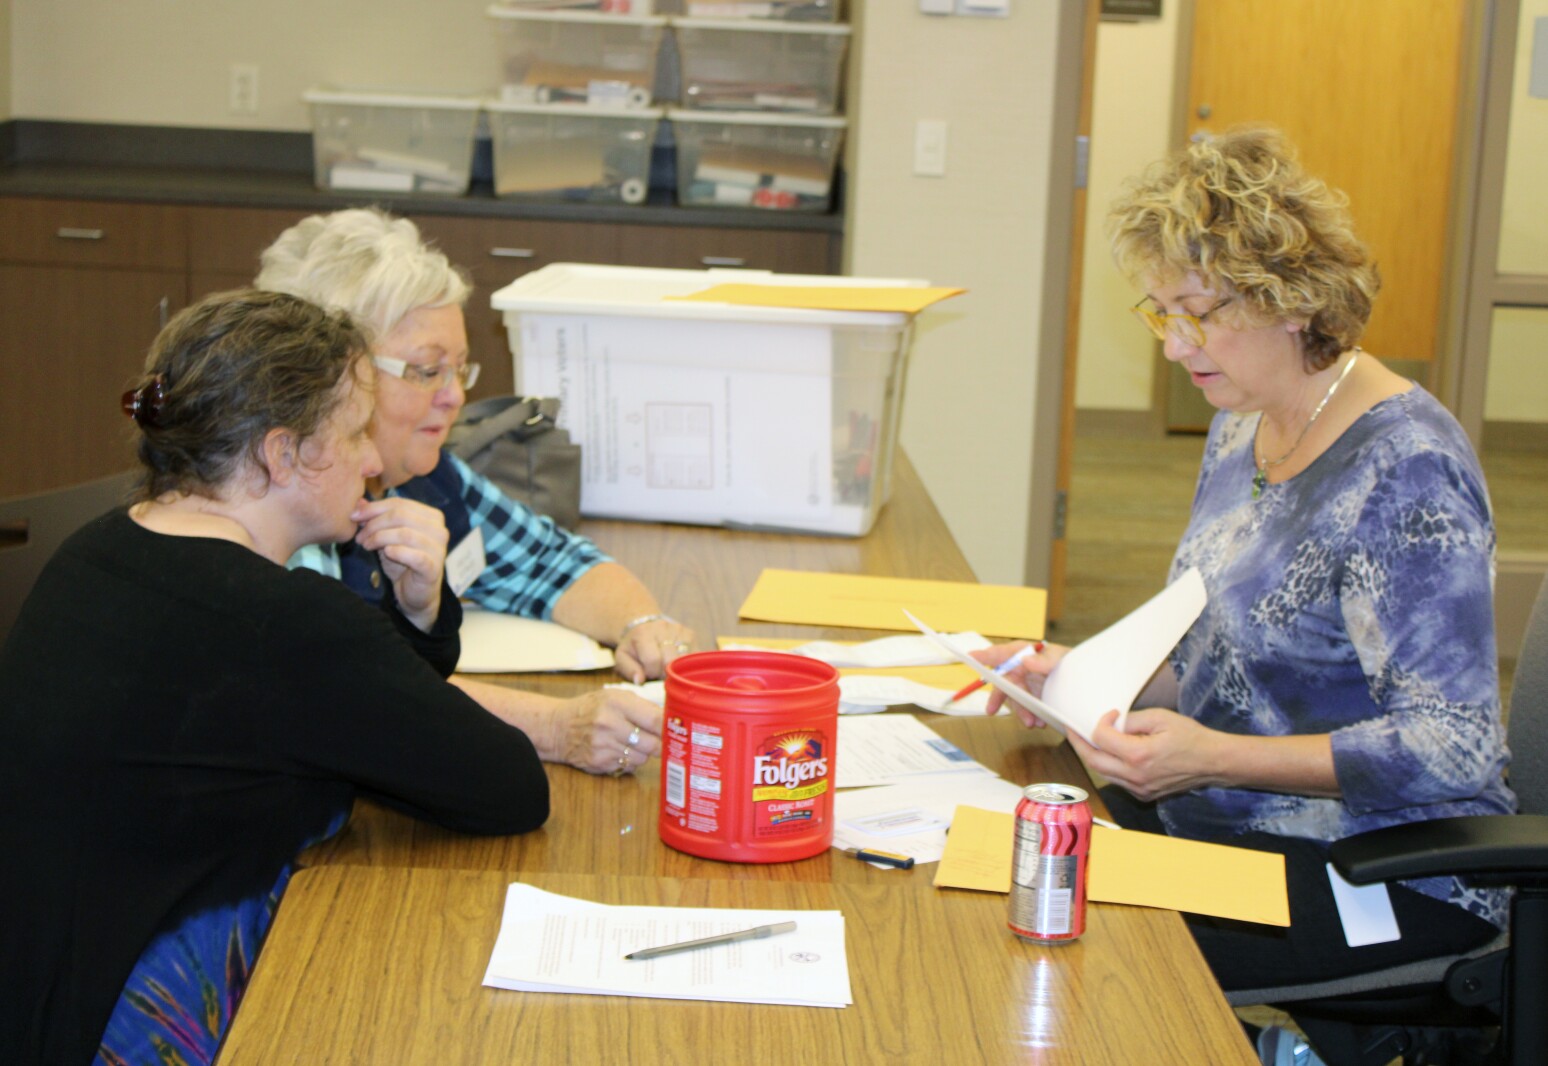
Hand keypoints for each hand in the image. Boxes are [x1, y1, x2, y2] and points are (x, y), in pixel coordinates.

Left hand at [353, 497, 449, 632]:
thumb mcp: (387, 537)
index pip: (400, 503)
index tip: (354, 517)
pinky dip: (396, 552)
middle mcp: (439, 530)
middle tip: (360, 537)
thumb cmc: (403, 562)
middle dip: (374, 524)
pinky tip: (387, 553)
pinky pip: (414, 556)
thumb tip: (359, 502)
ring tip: (367, 546)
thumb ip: (375, 519)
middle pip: (401, 515)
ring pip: (405, 533)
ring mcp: (439, 549)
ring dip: (380, 538)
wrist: (414, 594)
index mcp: (431, 517)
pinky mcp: (434, 568)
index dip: (374, 508)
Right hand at [551, 690, 663, 775]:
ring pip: (642, 758)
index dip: (671, 728)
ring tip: (635, 743)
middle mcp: (609, 725)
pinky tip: (620, 750)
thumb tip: (671, 720)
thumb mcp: (615, 697)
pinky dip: (630, 761)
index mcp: (616, 703)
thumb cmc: (591, 708)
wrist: (558, 727)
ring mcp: (603, 746)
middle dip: (660, 744)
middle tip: (661, 741)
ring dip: (644, 753)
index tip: (679, 731)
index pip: (655, 719)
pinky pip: (628, 767)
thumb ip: (642, 706)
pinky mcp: (599, 763)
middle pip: (652, 744)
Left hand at [614, 617, 696, 682]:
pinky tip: (678, 665)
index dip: (651, 672)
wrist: (644, 627)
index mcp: (643, 634)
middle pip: (671, 659)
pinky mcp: (690, 634)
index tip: (648, 673)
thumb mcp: (623, 657)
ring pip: (684, 658)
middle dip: (665, 672)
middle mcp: (662, 628)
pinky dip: (687, 665)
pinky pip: (694, 655)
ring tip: (668, 667)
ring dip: (677, 668)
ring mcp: (679, 630)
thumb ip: (629, 670)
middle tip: (659, 672)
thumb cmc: (634, 647)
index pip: (653, 659)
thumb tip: (640, 681)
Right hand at [976, 641, 1068, 727]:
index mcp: (1023, 653)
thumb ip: (1044, 660)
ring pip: (1015, 700)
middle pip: (1003, 682)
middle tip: (991, 710)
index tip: (969, 657)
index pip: (1000, 653)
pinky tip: (1039, 723)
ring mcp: (1025, 684)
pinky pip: (1026, 709)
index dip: (984, 655)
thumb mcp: (1060, 658)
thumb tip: (1025, 661)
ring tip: (1032, 723)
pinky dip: (1031, 716)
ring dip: (1021, 712)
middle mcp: (1020, 669)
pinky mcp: (1032, 697)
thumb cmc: (1069, 661)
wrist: (1083, 682)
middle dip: (998, 698)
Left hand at [1067, 708, 1224, 801]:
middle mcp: (1136, 776)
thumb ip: (1131, 720)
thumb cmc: (1190, 737)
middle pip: (1093, 761)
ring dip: (1094, 756)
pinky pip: (1117, 781)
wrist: (1213, 762)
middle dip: (1080, 743)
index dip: (1100, 723)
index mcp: (1139, 755)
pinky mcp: (1143, 795)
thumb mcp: (1160, 718)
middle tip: (1074, 730)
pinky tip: (1113, 754)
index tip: (1109, 714)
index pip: (1101, 739)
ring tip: (1090, 740)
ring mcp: (1139, 789)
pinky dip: (1110, 766)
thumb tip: (1112, 722)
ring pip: (1103, 773)